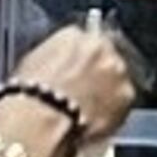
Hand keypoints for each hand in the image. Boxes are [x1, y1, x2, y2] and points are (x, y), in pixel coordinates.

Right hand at [0, 21, 141, 145]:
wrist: (41, 121)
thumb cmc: (29, 97)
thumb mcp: (32, 65)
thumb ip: (53, 58)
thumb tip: (59, 65)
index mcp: (73, 35)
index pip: (83, 39)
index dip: (79, 58)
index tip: (75, 70)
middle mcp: (100, 46)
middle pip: (105, 55)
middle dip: (97, 71)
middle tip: (83, 91)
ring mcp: (117, 70)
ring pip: (117, 77)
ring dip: (107, 89)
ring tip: (88, 109)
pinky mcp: (127, 95)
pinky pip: (123, 100)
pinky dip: (114, 109)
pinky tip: (96, 120)